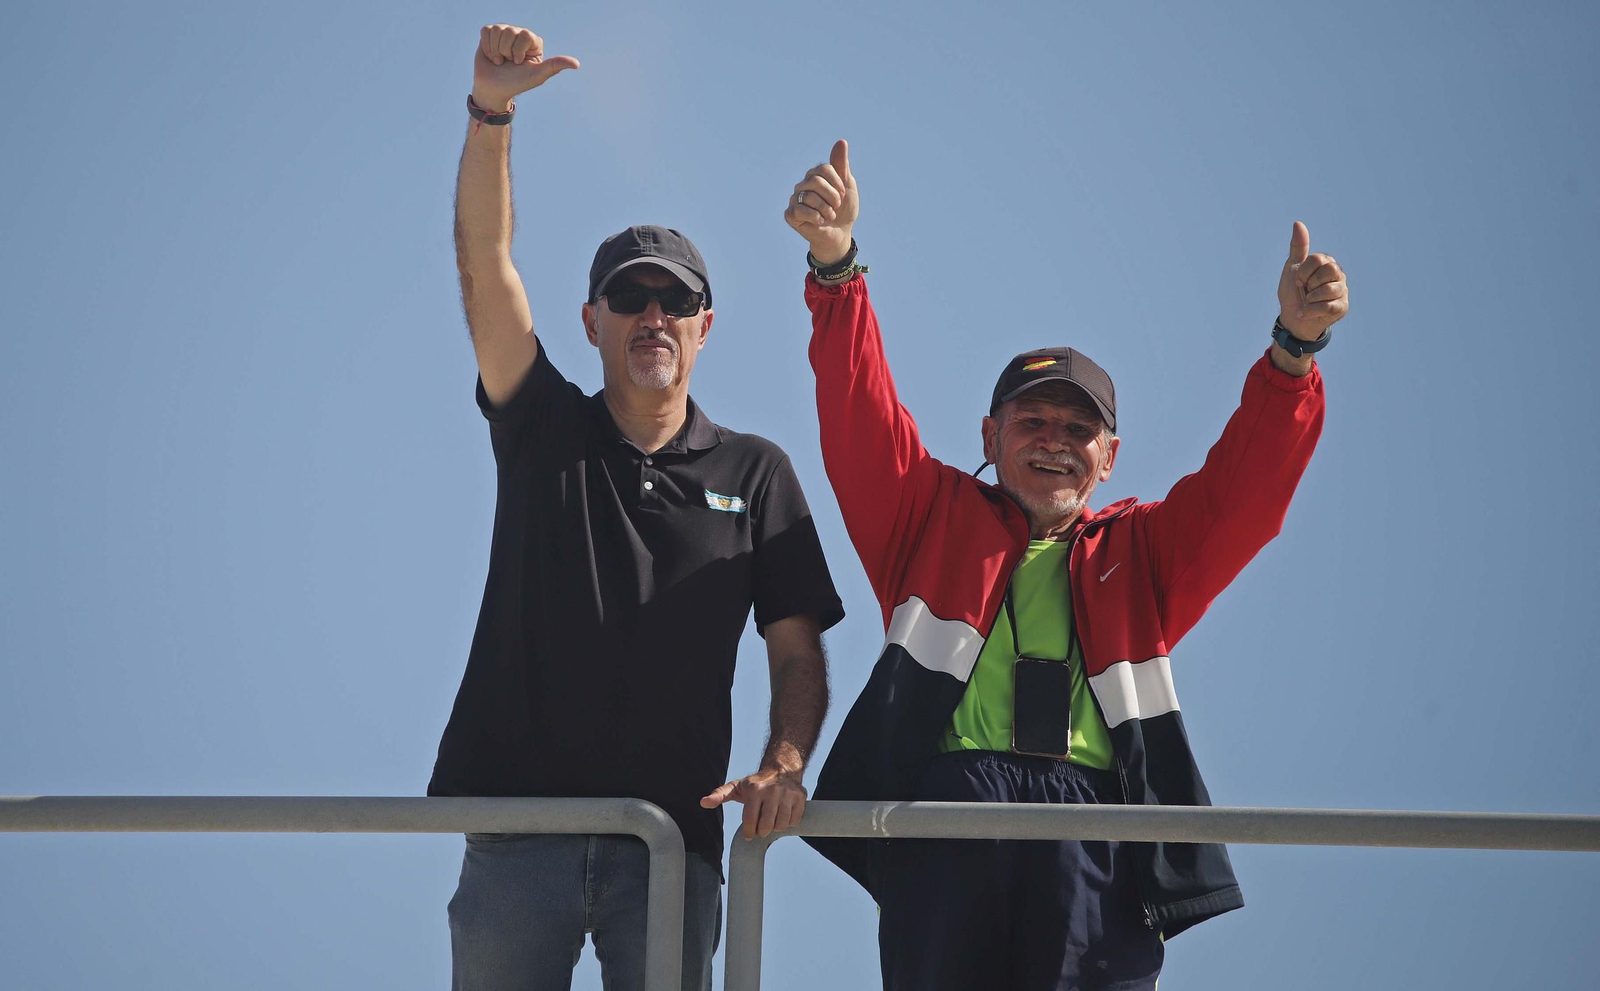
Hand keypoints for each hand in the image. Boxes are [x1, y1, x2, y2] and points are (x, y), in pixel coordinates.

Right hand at [472, 24, 579, 110]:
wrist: (494, 89)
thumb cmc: (516, 83)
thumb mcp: (537, 75)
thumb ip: (555, 66)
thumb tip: (576, 64)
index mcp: (533, 41)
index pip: (525, 35)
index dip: (518, 51)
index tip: (519, 63)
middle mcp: (520, 34)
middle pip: (510, 31)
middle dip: (506, 51)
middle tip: (509, 62)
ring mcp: (504, 33)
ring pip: (497, 30)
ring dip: (495, 50)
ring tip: (500, 60)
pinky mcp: (490, 34)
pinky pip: (486, 31)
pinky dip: (486, 46)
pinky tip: (491, 55)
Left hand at [700, 768, 807, 839]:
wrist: (782, 769)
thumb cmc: (756, 783)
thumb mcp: (737, 787)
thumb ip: (719, 795)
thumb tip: (703, 802)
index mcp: (755, 789)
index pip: (750, 821)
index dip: (748, 832)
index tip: (749, 834)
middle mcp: (772, 791)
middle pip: (766, 826)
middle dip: (762, 831)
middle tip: (761, 827)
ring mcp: (788, 794)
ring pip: (781, 825)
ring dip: (775, 827)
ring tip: (771, 820)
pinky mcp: (800, 797)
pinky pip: (794, 821)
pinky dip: (788, 822)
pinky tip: (783, 815)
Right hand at [784, 140, 858, 266]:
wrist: (840, 233)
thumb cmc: (844, 210)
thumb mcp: (847, 185)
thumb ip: (841, 164)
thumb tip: (841, 141)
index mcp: (815, 175)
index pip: (824, 169)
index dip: (837, 183)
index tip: (842, 194)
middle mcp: (803, 185)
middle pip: (816, 181)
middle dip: (832, 196)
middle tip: (836, 206)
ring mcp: (795, 199)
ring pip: (809, 197)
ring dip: (826, 209)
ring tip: (829, 216)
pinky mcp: (790, 215)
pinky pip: (800, 211)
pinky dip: (815, 218)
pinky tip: (819, 222)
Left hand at [1276, 221, 1348, 338]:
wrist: (1292, 319)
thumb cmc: (1293, 292)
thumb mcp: (1292, 268)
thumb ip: (1298, 247)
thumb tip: (1298, 223)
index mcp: (1327, 263)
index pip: (1318, 259)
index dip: (1304, 271)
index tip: (1298, 281)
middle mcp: (1338, 275)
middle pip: (1330, 270)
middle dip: (1311, 282)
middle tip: (1305, 290)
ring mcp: (1342, 291)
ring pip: (1330, 289)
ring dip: (1311, 297)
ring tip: (1307, 301)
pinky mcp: (1342, 307)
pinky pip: (1328, 306)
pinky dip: (1311, 310)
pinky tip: (1305, 312)